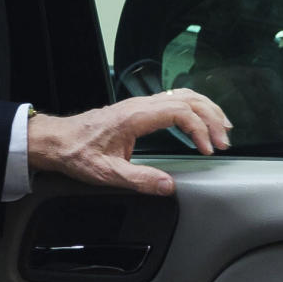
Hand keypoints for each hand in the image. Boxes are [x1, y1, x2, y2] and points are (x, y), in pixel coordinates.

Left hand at [27, 88, 231, 194]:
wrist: (58, 140)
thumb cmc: (78, 153)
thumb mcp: (107, 173)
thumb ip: (140, 180)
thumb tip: (169, 186)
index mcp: (135, 116)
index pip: (180, 111)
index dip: (200, 129)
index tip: (208, 150)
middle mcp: (140, 105)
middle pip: (187, 98)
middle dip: (211, 117)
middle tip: (224, 141)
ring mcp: (140, 104)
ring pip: (182, 95)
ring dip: (206, 109)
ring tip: (222, 129)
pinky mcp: (139, 109)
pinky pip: (173, 99)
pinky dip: (193, 108)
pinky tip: (200, 121)